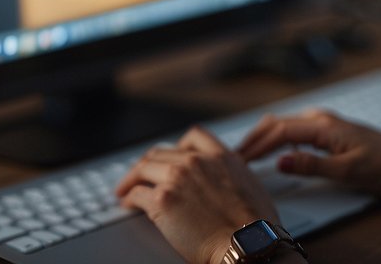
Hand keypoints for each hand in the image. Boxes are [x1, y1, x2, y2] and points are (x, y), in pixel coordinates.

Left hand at [116, 126, 278, 263]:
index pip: (193, 137)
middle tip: (140, 174)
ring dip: (132, 179)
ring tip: (126, 189)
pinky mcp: (162, 200)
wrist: (247, 243)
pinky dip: (129, 198)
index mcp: (221, 156)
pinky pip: (137, 193)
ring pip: (144, 168)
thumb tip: (226, 187)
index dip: (177, 146)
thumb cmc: (254, 227)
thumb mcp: (250, 186)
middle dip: (148, 164)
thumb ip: (232, 177)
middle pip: (162, 153)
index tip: (169, 155)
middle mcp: (197, 162)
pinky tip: (128, 204)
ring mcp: (177, 178)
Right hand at [237, 109, 380, 198]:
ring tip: (247, 152)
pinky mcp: (331, 131)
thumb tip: (280, 161)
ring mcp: (327, 124)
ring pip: (286, 124)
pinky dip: (279, 137)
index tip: (238, 159)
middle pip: (278, 123)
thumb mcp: (348, 171)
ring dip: (265, 136)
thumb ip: (312, 165)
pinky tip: (275, 149)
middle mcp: (323, 119)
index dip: (256, 145)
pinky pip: (297, 130)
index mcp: (324, 126)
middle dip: (254, 137)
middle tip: (233, 156)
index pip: (280, 132)